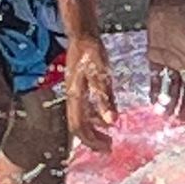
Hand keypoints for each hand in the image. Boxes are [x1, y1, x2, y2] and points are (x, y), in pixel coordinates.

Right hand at [64, 33, 118, 152]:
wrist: (82, 35)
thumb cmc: (92, 52)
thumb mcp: (101, 74)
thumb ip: (105, 98)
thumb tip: (112, 122)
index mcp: (76, 96)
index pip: (79, 127)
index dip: (92, 141)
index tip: (107, 148)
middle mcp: (72, 97)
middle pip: (78, 126)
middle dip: (92, 140)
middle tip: (109, 148)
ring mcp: (74, 93)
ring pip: (81, 119)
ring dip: (94, 130)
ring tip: (109, 137)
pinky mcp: (79, 87)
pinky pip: (85, 109)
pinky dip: (95, 117)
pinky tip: (107, 118)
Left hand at [146, 0, 184, 121]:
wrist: (168, 4)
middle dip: (184, 105)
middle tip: (179, 120)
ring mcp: (171, 62)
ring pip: (172, 87)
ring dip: (169, 101)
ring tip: (166, 115)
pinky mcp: (156, 57)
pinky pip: (156, 78)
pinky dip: (156, 89)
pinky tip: (153, 101)